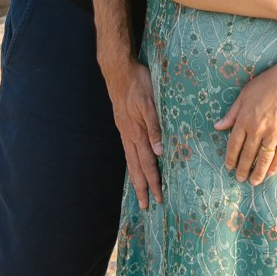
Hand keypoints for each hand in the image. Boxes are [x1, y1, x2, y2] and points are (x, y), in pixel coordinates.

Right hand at [102, 59, 163, 208]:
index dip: (153, 181)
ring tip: (138, 193)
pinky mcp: (123, 124)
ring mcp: (124, 130)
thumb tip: (159, 151)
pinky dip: (130, 163)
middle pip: (136, 167)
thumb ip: (155, 126)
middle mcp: (129, 135)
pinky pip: (127, 150)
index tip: (158, 198)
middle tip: (146, 206)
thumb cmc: (137, 82)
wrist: (118, 68)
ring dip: (136, 178)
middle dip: (143, 187)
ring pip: (130, 160)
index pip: (147, 163)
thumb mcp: (149, 101)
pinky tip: (133, 166)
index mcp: (137, 132)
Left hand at [213, 59, 276, 186]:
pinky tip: (270, 173)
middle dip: (242, 169)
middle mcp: (257, 129)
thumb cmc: (267, 84)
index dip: (230, 158)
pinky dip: (274, 166)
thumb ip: (231, 113)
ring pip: (263, 159)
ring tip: (254, 181)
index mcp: (245, 119)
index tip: (229, 167)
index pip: (234, 145)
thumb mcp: (244, 95)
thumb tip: (217, 126)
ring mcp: (274, 133)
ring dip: (257, 173)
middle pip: (247, 155)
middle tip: (240, 178)